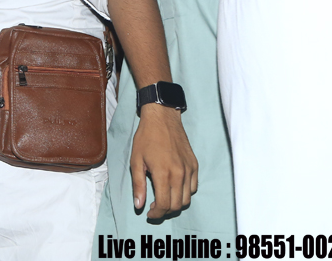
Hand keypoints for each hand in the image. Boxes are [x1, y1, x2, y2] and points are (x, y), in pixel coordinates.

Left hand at [130, 104, 197, 219]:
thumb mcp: (136, 161)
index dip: (156, 214)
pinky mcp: (194, 165)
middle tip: (154, 207)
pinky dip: (185, 192)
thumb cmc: (146, 138)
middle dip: (165, 211)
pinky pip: (194, 187)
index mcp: (164, 174)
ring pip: (187, 199)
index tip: (148, 213)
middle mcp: (180, 174)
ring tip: (164, 198)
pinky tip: (174, 187)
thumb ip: (138, 185)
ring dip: (175, 203)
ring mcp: (189, 170)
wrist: (162, 118)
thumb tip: (139, 206)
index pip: (164, 205)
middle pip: (177, 205)